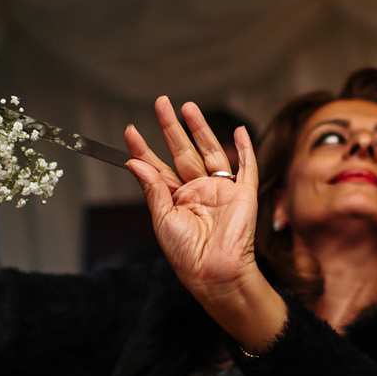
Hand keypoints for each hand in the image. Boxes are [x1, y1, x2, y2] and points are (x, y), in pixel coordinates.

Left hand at [126, 98, 286, 350]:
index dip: (143, 149)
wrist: (215, 272)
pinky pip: (246, 167)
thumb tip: (134, 162)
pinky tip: (239, 131)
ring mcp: (220, 191)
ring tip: (188, 107)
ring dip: (200, 129)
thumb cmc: (186, 254)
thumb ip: (152, 188)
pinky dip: (244, 148)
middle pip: (182, 152)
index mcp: (175, 200)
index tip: (130, 130)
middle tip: (161, 102)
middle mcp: (196, 192)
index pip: (157, 167)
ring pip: (209, 152)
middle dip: (171, 127)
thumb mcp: (162, 220)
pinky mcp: (243, 194)